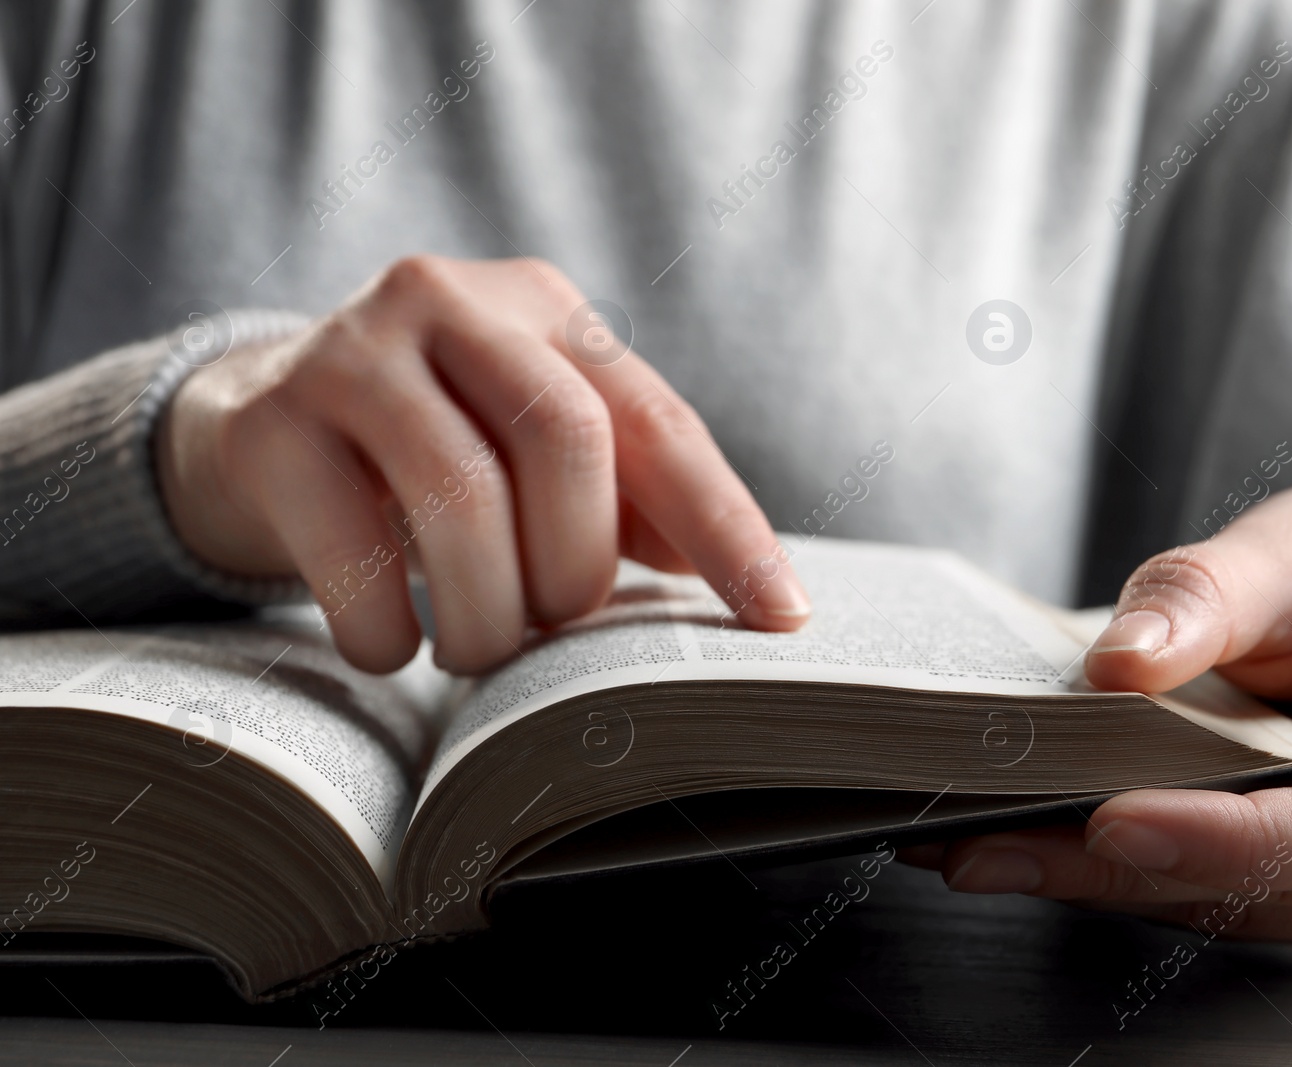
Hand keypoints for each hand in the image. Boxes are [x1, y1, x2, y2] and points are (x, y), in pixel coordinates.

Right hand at [155, 255, 808, 673]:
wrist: (257, 425)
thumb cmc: (438, 450)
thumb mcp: (537, 453)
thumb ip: (638, 499)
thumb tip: (760, 587)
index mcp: (544, 308)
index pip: (659, 421)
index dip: (726, 526)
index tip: (782, 617)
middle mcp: (450, 302)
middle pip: (563, 438)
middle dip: (575, 567)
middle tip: (553, 627)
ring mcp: (350, 353)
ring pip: (461, 493)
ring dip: (487, 612)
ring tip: (479, 650)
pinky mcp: (271, 426)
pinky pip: (353, 552)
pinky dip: (390, 630)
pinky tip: (395, 643)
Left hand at [912, 484, 1291, 944]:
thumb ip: (1209, 595)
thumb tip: (1116, 662)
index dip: (1240, 838)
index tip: (1111, 819)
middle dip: (1131, 868)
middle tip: (988, 843)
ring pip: (1254, 910)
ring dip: (1111, 884)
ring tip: (984, 843)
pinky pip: (1238, 903)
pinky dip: (1136, 877)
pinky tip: (1041, 845)